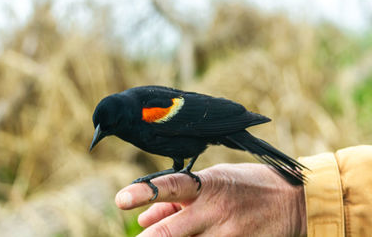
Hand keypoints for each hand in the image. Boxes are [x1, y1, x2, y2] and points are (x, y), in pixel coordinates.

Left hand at [115, 163, 305, 236]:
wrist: (292, 201)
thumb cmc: (244, 185)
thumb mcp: (211, 181)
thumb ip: (176, 201)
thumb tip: (144, 219)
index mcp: (207, 185)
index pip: (170, 186)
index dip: (144, 192)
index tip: (120, 199)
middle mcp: (215, 210)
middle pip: (170, 232)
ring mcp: (228, 235)